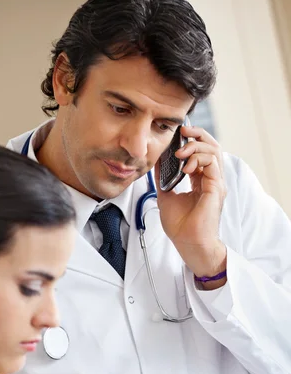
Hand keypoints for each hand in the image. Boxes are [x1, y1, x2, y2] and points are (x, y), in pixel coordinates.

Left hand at [156, 125, 226, 286]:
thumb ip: (163, 178)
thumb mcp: (166, 195)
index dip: (191, 139)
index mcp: (201, 180)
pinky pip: (212, 163)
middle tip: (182, 130)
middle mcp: (211, 179)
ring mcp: (216, 183)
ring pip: (214, 150)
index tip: (177, 134)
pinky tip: (186, 165)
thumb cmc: (180, 226)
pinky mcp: (217, 188)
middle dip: (197, 134)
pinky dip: (198, 158)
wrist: (188, 243)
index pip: (201, 152)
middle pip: (211, 146)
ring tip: (180, 152)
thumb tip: (156, 162)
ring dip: (195, 146)